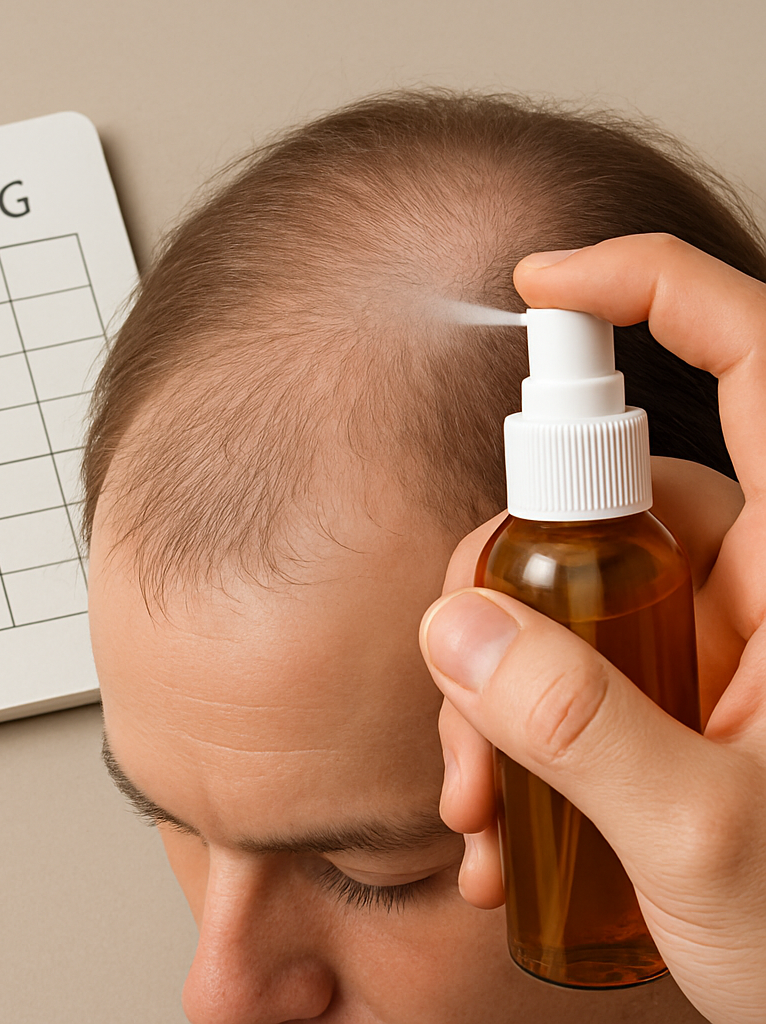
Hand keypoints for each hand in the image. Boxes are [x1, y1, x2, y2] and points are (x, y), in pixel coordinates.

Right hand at [419, 235, 765, 1023]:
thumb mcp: (709, 843)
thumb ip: (582, 728)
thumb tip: (460, 626)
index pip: (755, 363)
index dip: (652, 291)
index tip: (542, 282)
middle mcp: (754, 586)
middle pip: (602, 499)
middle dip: (500, 586)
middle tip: (459, 689)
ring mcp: (706, 640)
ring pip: (562, 591)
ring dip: (490, 687)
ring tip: (474, 800)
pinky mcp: (664, 692)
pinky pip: (560, 663)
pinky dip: (506, 729)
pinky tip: (495, 820)